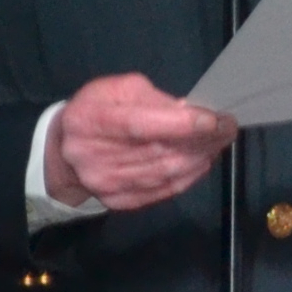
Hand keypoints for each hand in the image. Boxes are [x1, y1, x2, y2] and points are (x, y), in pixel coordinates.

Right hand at [46, 73, 233, 210]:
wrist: (63, 152)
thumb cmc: (95, 111)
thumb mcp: (116, 90)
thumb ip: (152, 98)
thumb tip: (188, 112)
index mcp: (89, 121)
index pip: (139, 125)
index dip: (181, 124)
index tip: (214, 120)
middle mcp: (92, 156)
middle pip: (159, 152)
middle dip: (202, 140)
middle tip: (228, 128)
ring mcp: (105, 183)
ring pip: (166, 174)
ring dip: (200, 158)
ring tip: (218, 142)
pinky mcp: (118, 201)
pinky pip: (163, 190)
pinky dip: (189, 176)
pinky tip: (201, 161)